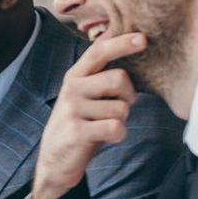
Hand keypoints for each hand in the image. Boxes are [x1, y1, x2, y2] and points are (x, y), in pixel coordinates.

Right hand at [31, 33, 146, 198]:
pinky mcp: (77, 131)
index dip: (121, 43)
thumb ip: (102, 77)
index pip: (98, 52)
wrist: (55, 159)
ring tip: (103, 126)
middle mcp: (72, 88)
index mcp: (75, 76)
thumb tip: (130, 53)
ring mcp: (72, 109)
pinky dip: (118, 136)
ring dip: (121, 120)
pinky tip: (104, 138)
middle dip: (129, 96)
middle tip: (120, 107)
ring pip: (121, 108)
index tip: (143, 38)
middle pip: (119, 78)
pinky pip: (116, 127)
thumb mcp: (86, 96)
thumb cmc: (80, 123)